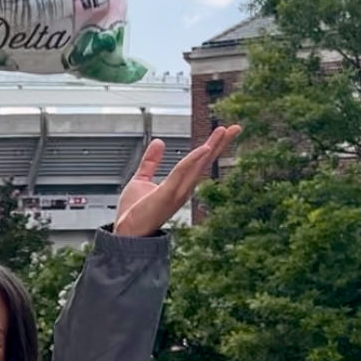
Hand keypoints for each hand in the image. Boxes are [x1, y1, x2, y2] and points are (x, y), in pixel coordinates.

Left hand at [114, 127, 241, 237]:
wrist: (126, 233)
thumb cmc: (133, 213)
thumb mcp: (141, 180)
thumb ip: (151, 162)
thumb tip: (159, 142)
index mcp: (179, 185)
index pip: (198, 162)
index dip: (211, 146)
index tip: (222, 131)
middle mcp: (183, 189)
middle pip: (205, 162)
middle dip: (220, 144)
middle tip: (235, 128)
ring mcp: (177, 192)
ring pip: (198, 166)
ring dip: (211, 147)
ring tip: (222, 131)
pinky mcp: (167, 195)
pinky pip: (182, 174)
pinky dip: (193, 160)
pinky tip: (204, 148)